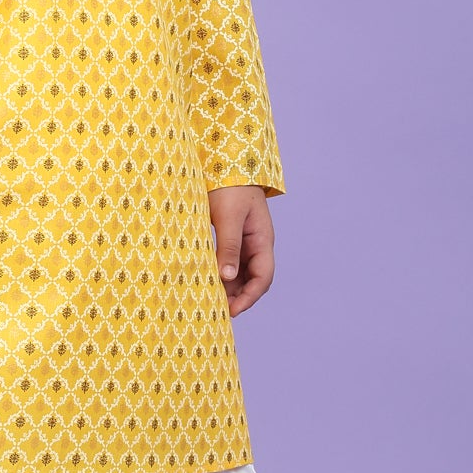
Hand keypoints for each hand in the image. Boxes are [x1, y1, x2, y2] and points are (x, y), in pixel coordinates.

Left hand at [207, 185, 274, 314]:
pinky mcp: (233, 236)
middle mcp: (257, 243)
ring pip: (242, 272)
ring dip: (230, 287)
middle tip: (218, 310)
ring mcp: (246, 240)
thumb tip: (227, 277)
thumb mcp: (227, 217)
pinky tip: (208, 280)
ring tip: (211, 299)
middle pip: (254, 278)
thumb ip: (228, 247)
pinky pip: (231, 261)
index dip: (250, 297)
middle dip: (239, 296)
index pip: (263, 276)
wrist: (225, 162)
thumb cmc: (229, 187)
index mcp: (262, 239)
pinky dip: (223, 274)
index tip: (232, 310)